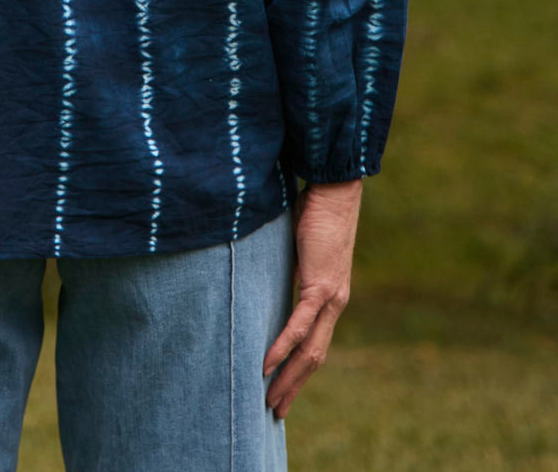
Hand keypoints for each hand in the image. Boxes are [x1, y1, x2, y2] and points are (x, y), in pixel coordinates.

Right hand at [262, 178, 361, 419]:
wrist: (335, 190)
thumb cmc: (315, 211)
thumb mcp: (300, 250)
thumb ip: (292, 270)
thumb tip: (268, 277)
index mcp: (331, 296)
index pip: (316, 344)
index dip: (300, 370)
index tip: (283, 389)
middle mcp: (335, 303)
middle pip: (314, 357)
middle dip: (294, 386)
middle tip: (276, 410)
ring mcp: (330, 297)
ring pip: (309, 350)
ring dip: (289, 378)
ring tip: (270, 399)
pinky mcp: (319, 285)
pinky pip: (299, 325)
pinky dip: (282, 347)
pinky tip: (266, 364)